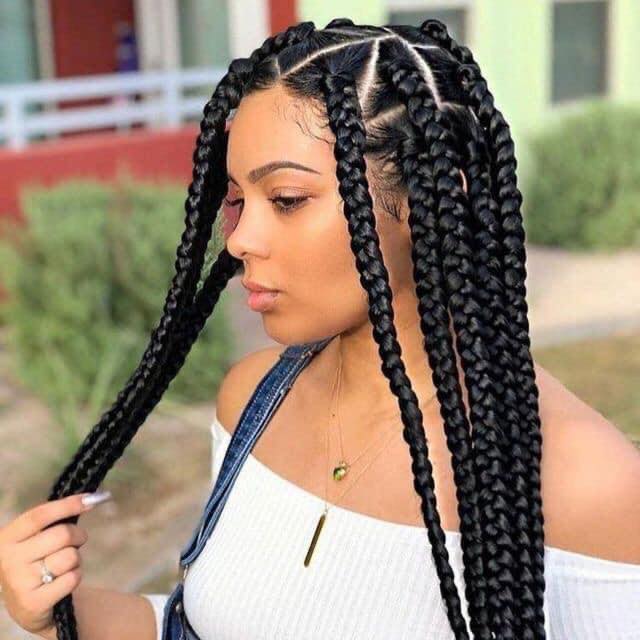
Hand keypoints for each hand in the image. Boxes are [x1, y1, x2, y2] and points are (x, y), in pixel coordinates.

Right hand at [0, 492, 110, 635]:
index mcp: (8, 537)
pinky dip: (75, 576)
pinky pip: (72, 578)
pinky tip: (62, 582)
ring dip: (76, 559)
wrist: (25, 605)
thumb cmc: (35, 561)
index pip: (40, 515)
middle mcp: (9, 559)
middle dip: (79, 535)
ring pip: (70, 556)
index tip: (91, 499)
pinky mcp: (34, 603)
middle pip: (62, 534)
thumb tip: (91, 497)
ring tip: (64, 565)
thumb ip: (54, 519)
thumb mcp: (34, 538)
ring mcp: (20, 583)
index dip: (68, 505)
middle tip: (78, 540)